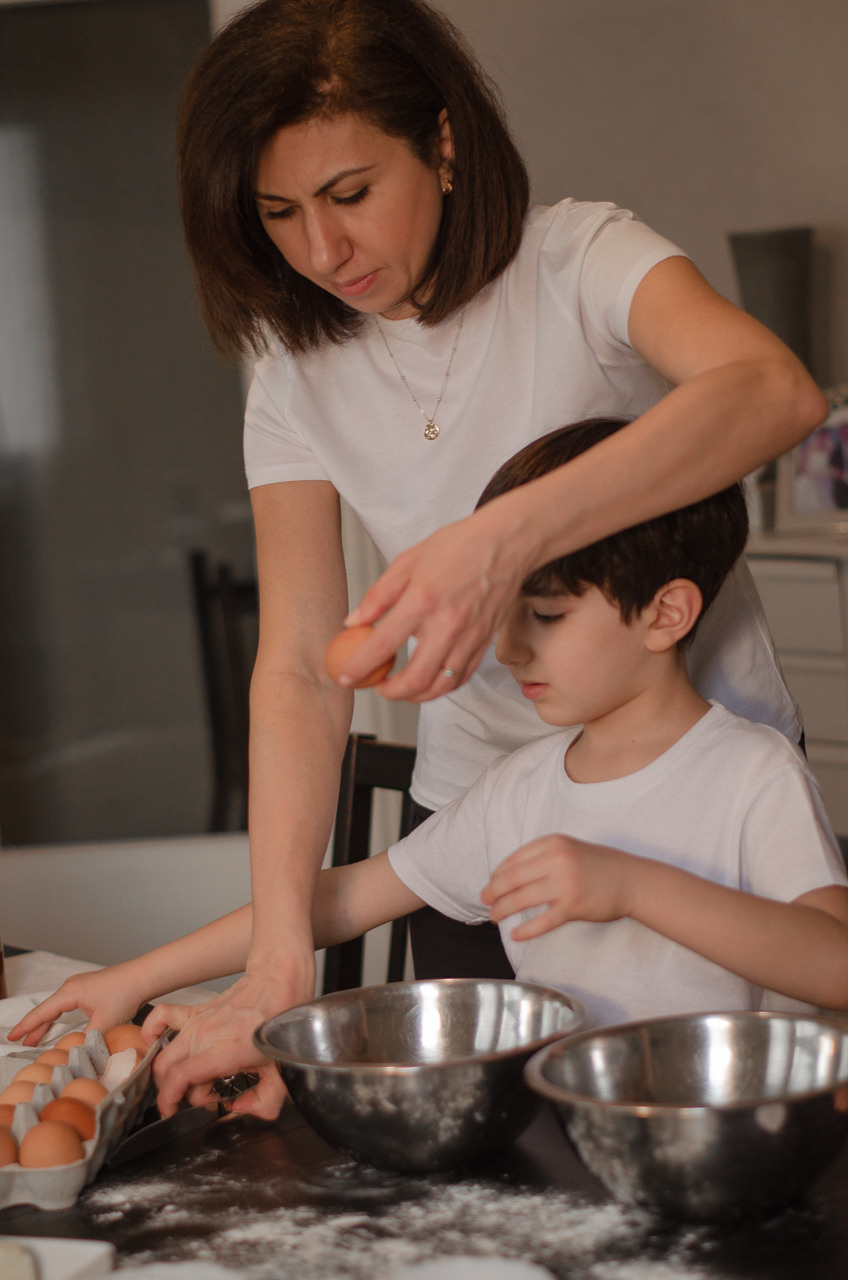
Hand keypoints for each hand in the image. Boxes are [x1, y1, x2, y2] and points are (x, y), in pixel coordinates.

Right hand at [8, 966, 144, 1046]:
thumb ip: (86, 1039)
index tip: (12, 1037)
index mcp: (69, 992)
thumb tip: (76, 1054)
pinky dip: (59, 1017)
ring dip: (47, 1023)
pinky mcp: (89, 988)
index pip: (42, 1012)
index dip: (26, 1027)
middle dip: (34, 1027)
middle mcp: (71, 986)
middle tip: (21, 1043)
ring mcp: (80, 985)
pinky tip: (60, 1026)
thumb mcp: (104, 1022)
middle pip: (47, 1010)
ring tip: (36, 1039)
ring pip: (57, 1007)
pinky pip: (67, 1005)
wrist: (143, 976)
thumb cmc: (125, 993)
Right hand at [143, 969, 303, 1119]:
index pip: (179, 1078)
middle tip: (204, 1096)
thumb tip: (242, 1109)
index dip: (169, 1101)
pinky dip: (152, 1032)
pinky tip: (159, 1046)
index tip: (172, 1111)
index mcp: (223, 1052)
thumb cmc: (278, 1021)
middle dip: (180, 1093)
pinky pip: (161, 1017)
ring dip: (168, 1074)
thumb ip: (266, 1102)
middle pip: (169, 1073)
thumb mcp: (282, 1071)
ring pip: (162, 1054)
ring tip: (189, 1080)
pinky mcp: (194, 1011)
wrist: (277, 981)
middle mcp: (203, 1037)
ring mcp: (196, 1022)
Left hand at [342, 503, 532, 701]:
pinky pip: (461, 677)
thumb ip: (378, 595)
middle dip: (390, 693)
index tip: (347, 676)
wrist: (506, 544)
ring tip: (400, 689)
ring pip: (441, 686)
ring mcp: (469, 638)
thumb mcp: (408, 561)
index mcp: (422, 601)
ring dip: (416, 696)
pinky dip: (441, 686)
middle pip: (415, 679)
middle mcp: (447, 625)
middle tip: (376, 687)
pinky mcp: (484, 643)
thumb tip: (354, 621)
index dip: (359, 667)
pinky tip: (428, 680)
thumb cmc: (459, 547)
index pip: (382, 645)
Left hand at [480, 834, 633, 940]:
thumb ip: (541, 857)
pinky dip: (526, 930)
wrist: (631, 880)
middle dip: (493, 892)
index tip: (490, 884)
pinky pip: (542, 921)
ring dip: (503, 910)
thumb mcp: (568, 849)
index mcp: (552, 843)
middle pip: (512, 879)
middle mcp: (556, 860)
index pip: (513, 859)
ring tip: (495, 917)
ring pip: (522, 899)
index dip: (497, 874)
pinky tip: (516, 935)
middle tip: (484, 901)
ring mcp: (565, 884)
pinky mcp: (573, 906)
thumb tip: (507, 875)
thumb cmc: (597, 865)